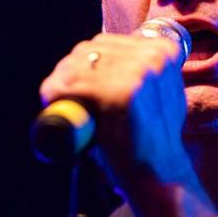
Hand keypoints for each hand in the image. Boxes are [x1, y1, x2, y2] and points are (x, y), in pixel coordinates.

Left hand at [39, 32, 196, 199]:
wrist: (160, 174)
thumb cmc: (153, 137)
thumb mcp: (160, 93)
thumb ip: (144, 71)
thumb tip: (107, 58)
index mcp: (162, 50)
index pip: (106, 42)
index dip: (86, 63)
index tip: (79, 84)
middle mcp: (152, 56)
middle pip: (88, 49)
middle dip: (70, 72)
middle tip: (67, 99)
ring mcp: (137, 73)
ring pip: (75, 65)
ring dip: (60, 84)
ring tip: (64, 106)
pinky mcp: (120, 94)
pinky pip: (71, 85)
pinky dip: (55, 95)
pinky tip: (56, 107)